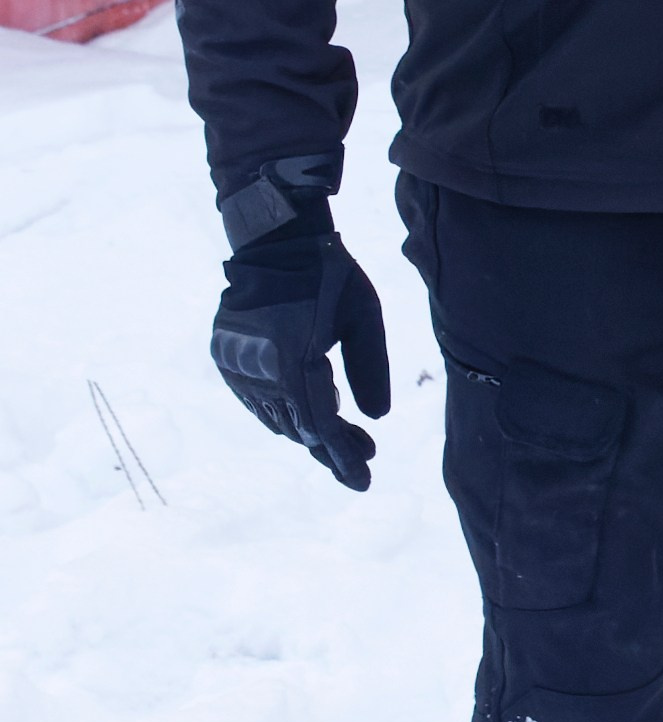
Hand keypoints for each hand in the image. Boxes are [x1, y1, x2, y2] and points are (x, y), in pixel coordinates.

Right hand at [211, 220, 390, 490]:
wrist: (274, 242)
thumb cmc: (330, 275)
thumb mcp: (364, 315)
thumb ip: (371, 367)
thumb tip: (376, 419)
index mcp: (294, 359)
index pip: (321, 426)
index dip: (343, 456)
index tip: (363, 480)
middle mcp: (259, 371)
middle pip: (299, 429)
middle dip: (333, 446)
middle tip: (366, 454)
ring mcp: (237, 368)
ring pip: (277, 420)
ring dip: (309, 431)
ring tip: (345, 433)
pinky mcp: (226, 360)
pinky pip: (259, 402)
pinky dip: (286, 411)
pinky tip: (311, 407)